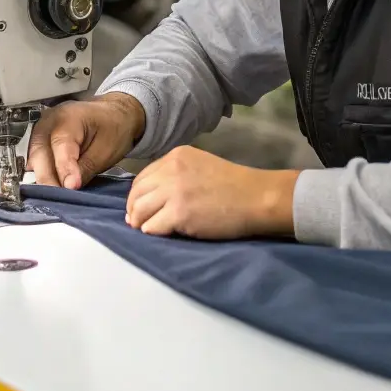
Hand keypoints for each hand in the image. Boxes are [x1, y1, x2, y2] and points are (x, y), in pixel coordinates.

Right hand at [27, 92, 145, 189]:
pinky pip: (35, 159)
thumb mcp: (106, 150)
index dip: (64, 168)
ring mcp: (42, 130)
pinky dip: (42, 173)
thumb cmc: (113, 128)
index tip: (71, 186)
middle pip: (40, 153)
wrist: (113, 116)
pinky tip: (52, 186)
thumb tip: (68, 186)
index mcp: (69, 117)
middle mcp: (50, 121)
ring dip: (43, 178)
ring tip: (56, 195)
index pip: (61, 145)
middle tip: (59, 198)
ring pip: (33, 158)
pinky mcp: (40, 140)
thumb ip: (86, 168)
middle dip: (48, 178)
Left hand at [125, 146, 298, 239]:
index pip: (143, 176)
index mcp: (176, 156)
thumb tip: (150, 197)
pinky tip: (162, 233)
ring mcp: (174, 191)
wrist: (256, 197)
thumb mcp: (200, 166)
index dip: (138, 195)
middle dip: (134, 210)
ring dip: (140, 222)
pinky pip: (151, 227)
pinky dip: (152, 232)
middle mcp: (171, 170)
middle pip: (137, 193)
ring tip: (147, 229)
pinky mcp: (179, 213)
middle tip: (137, 222)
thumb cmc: (233, 186)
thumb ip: (175, 175)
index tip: (139, 208)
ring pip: (139, 210)